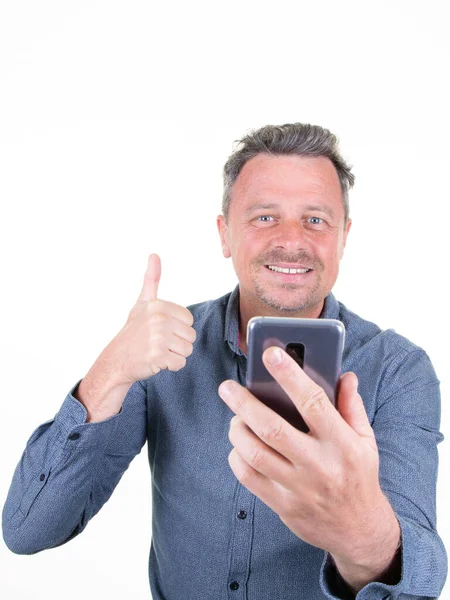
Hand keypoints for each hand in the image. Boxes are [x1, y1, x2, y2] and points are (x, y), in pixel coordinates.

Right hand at [105, 253, 195, 383]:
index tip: (161, 329)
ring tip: (158, 351)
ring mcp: (158, 339)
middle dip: (178, 343)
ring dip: (175, 355)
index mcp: (159, 306)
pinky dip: (170, 366)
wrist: (116, 359)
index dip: (178, 328)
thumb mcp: (142, 303)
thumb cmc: (134, 331)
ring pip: (188, 350)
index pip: (189, 320)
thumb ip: (151, 280)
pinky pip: (180, 364)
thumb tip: (154, 255)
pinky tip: (156, 362)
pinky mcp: (157, 357)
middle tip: (159, 343)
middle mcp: (159, 320)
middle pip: (191, 336)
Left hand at [218, 346, 399, 586]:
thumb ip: (352, 406)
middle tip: (227, 387)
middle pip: (272, 428)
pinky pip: (249, 478)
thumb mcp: (366, 440)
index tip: (270, 353)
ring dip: (237, 430)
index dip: (290, 375)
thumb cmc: (359, 476)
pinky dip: (237, 457)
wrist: (358, 531)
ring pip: (255, 453)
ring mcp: (298, 488)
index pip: (313, 402)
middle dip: (244, 403)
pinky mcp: (282, 504)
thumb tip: (345, 375)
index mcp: (343, 444)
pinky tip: (239, 445)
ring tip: (234, 417)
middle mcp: (319, 465)